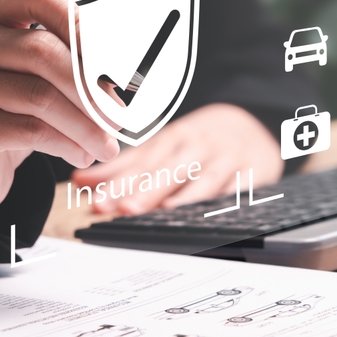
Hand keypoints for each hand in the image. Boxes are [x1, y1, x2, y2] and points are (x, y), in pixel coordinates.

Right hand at [0, 0, 119, 213]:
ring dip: (85, 125)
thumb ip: (75, 66)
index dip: (80, 18)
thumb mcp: (44, 79)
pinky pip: (27, 130)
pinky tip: (81, 154)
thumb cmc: (13, 110)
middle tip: (119, 116)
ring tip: (107, 144)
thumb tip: (121, 80)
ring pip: (39, 96)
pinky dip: (66, 144)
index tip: (116, 55)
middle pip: (42, 50)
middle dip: (90, 87)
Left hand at [73, 104, 281, 214]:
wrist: (255, 123)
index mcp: (172, 138)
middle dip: (145, 190)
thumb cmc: (200, 140)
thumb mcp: (161, 146)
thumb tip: (81, 182)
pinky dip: (227, 200)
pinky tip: (213, 213)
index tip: (98, 202)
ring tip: (161, 212)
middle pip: (169, 170)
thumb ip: (123, 167)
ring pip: (203, 178)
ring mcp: (228, 158)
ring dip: (182, 196)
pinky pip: (240, 188)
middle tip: (123, 209)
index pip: (142, 163)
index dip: (119, 184)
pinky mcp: (255, 172)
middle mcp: (198, 145)